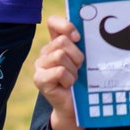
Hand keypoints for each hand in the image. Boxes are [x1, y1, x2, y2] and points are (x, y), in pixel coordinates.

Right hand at [34, 14, 83, 129]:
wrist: (75, 106)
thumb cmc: (83, 80)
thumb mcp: (85, 59)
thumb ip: (83, 44)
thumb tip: (90, 30)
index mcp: (56, 43)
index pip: (53, 22)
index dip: (66, 26)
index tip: (78, 37)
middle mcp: (45, 52)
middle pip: (62, 41)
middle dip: (76, 55)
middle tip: (79, 68)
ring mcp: (40, 65)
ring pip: (60, 56)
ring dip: (73, 70)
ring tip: (73, 78)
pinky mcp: (39, 79)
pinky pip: (59, 71)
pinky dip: (68, 79)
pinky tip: (67, 86)